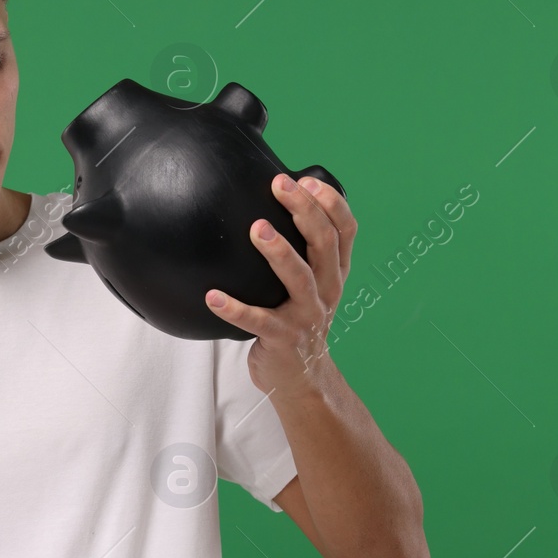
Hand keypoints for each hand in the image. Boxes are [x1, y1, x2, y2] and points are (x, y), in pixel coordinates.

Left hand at [205, 173, 357, 394]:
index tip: (306, 180)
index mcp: (335, 273)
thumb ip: (303, 252)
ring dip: (279, 252)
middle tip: (280, 185)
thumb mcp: (312, 285)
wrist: (302, 378)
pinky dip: (234, 308)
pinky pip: (257, 321)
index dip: (330, 202)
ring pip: (299, 278)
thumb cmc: (298, 320)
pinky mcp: (283, 338)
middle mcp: (327, 290)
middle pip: (324, 244)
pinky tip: (212, 296)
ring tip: (256, 229)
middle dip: (304, 211)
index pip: (345, 230)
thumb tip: (273, 206)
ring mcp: (306, 315)